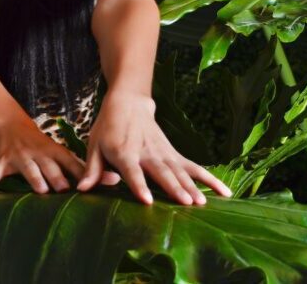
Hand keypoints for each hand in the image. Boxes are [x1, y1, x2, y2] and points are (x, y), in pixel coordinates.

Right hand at [0, 111, 87, 195]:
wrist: (9, 124)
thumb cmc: (40, 144)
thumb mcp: (58, 151)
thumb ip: (80, 167)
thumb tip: (113, 180)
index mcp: (53, 151)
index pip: (70, 162)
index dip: (80, 173)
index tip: (89, 185)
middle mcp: (38, 153)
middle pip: (50, 167)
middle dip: (57, 177)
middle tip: (65, 189)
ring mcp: (19, 157)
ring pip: (28, 169)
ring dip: (34, 179)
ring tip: (41, 190)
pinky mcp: (3, 162)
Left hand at [76, 90, 232, 204]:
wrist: (128, 102)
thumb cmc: (107, 127)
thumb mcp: (94, 144)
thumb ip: (91, 169)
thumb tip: (82, 189)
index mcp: (124, 152)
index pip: (132, 172)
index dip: (139, 185)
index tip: (147, 200)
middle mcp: (146, 153)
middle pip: (161, 172)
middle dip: (173, 188)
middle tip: (186, 204)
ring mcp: (163, 153)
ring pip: (179, 171)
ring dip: (191, 187)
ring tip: (201, 203)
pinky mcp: (174, 153)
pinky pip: (194, 168)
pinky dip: (210, 180)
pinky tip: (224, 193)